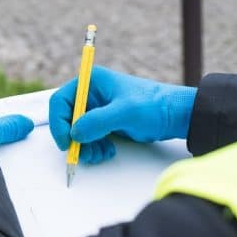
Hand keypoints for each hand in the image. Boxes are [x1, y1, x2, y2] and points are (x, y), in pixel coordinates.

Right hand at [48, 66, 196, 163]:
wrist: (177, 115)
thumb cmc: (154, 105)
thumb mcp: (125, 112)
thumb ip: (97, 122)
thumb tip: (74, 133)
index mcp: (91, 82)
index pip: (61, 101)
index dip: (58, 122)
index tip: (66, 141)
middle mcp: (91, 94)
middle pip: (67, 119)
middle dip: (73, 138)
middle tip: (82, 153)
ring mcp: (98, 110)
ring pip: (77, 132)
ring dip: (84, 147)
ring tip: (99, 154)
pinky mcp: (105, 123)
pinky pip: (89, 138)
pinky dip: (94, 148)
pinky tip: (107, 151)